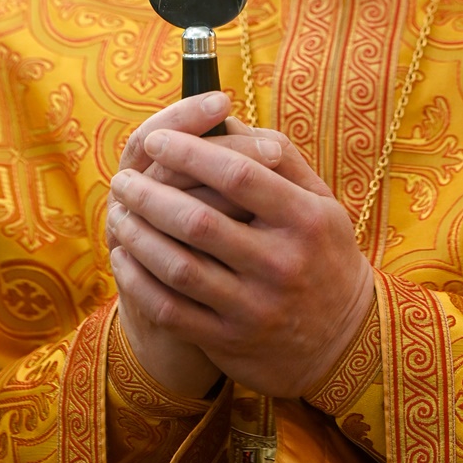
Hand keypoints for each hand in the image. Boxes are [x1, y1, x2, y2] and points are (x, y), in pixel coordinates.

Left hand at [108, 127, 374, 397]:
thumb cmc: (322, 253)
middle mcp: (280, 263)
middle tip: (124, 178)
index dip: (189, 152)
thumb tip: (224, 121)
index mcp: (304, 219)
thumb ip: (278, 156)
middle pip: (198, 221)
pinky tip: (125, 257)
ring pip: (178, 267)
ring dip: (138, 235)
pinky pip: (171, 309)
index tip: (156, 140)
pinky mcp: (230, 341)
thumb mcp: (320, 201)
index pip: (237, 175)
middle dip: (149, 194)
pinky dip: (139, 280)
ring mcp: (254, 307)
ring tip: (119, 212)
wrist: (343, 341)